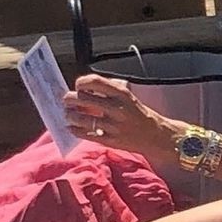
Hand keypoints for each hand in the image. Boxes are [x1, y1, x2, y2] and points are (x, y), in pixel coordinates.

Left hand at [63, 74, 177, 161]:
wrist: (155, 136)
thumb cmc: (138, 114)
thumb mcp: (128, 97)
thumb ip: (108, 92)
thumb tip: (84, 90)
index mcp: (121, 94)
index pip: (95, 82)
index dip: (81, 83)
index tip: (78, 86)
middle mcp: (117, 108)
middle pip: (84, 99)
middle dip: (70, 99)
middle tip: (67, 101)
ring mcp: (113, 125)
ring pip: (82, 118)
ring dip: (70, 116)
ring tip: (68, 115)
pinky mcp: (111, 140)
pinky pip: (87, 134)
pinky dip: (75, 130)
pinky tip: (72, 128)